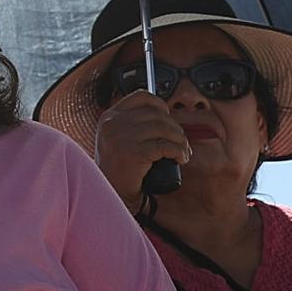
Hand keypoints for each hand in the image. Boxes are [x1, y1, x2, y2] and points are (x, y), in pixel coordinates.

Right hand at [90, 90, 191, 206]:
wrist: (110, 193)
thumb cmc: (117, 168)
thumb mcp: (116, 138)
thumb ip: (130, 124)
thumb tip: (162, 113)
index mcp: (109, 117)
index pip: (141, 97)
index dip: (160, 105)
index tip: (168, 118)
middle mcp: (113, 123)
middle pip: (157, 114)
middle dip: (176, 128)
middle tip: (181, 142)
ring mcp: (122, 137)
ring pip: (165, 128)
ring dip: (181, 140)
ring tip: (182, 151)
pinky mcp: (135, 153)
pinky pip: (167, 146)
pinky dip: (179, 152)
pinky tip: (180, 158)